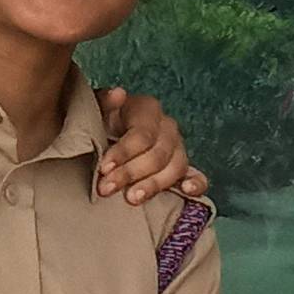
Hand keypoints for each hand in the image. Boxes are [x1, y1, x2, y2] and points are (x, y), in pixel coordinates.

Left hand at [91, 84, 210, 208]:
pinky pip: (198, 177)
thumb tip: (118, 94)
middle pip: (157, 154)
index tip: (104, 168)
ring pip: (175, 168)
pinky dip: (196, 184)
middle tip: (106, 188)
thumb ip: (104, 102)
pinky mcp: (184, 170)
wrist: (103, 137)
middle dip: (131, 173)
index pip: (142, 134)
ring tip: (131, 199)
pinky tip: (186, 191)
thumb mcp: (94, 110)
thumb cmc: (99, 124)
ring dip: (153, 185)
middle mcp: (167, 128)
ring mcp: (178, 149)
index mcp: (148, 110)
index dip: (124, 153)